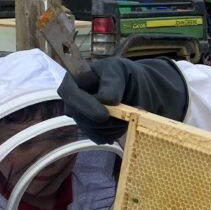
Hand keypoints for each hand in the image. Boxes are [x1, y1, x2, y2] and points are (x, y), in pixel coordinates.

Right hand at [58, 56, 188, 143]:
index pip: (68, 92)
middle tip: (120, 117)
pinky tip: (122, 125)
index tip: (104, 112)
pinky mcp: (93, 129)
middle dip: (101, 118)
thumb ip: (114, 84)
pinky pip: (99, 137)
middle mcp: (76, 98)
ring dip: (110, 126)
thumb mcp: (123, 72)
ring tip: (125, 115)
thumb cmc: (129, 76)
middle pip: (77, 115)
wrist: (142, 92)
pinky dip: (112, 134)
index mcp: (77, 79)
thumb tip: (107, 100)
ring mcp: (83, 116)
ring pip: (89, 128)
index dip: (83, 104)